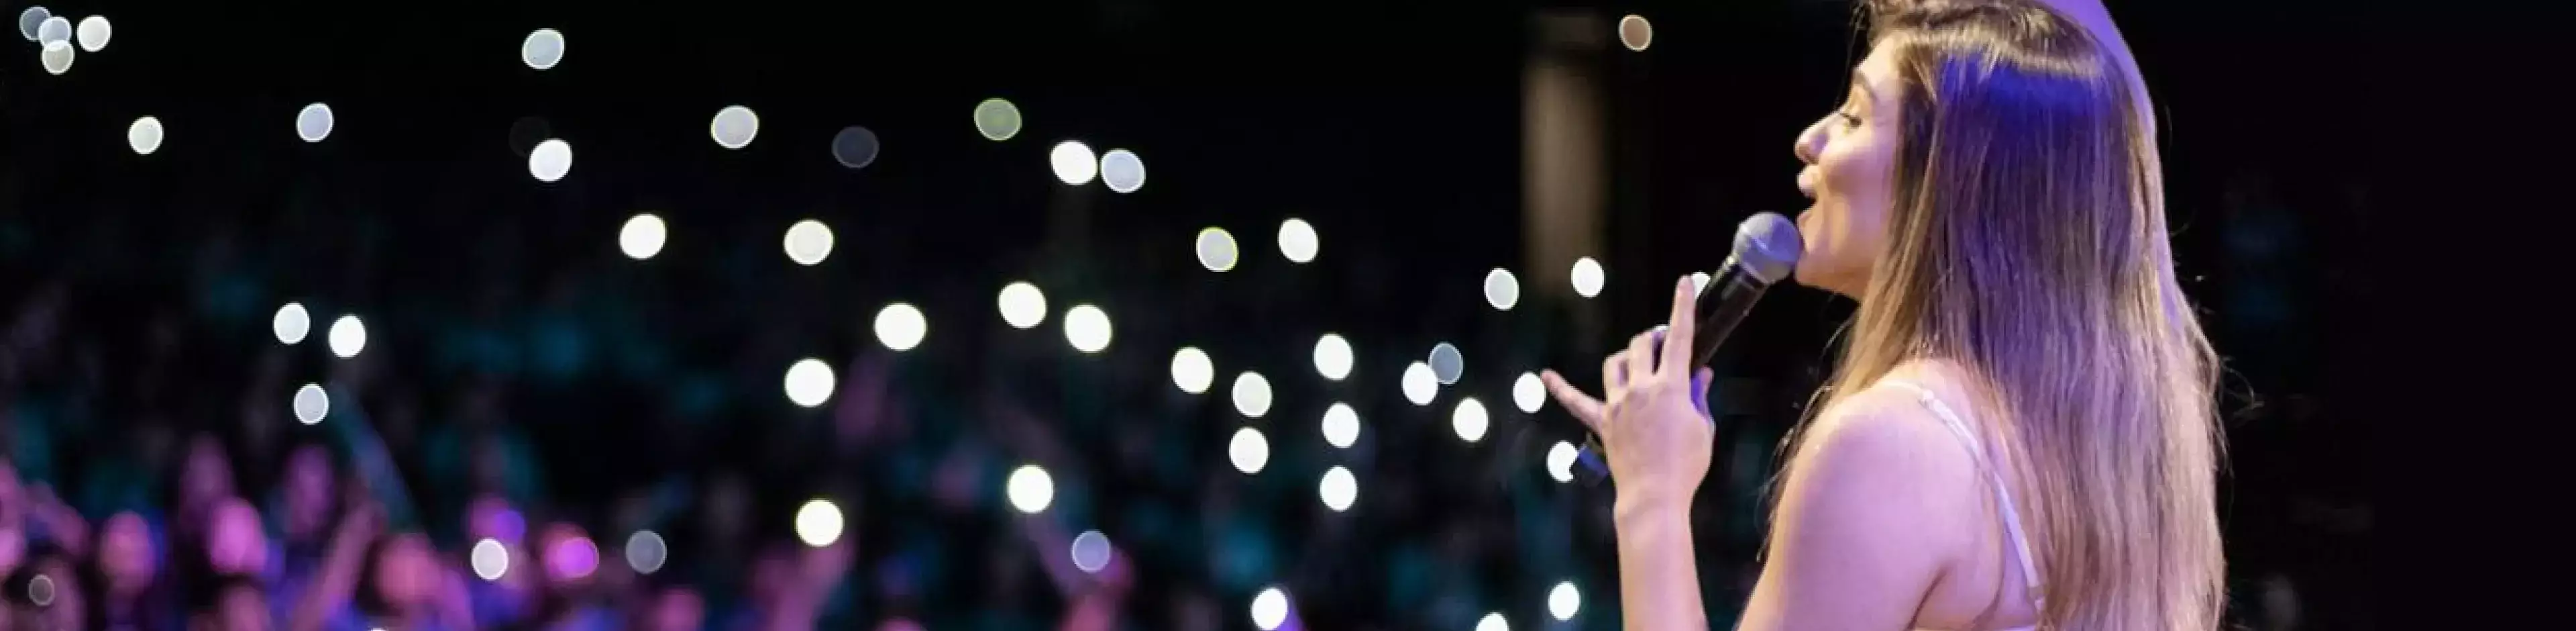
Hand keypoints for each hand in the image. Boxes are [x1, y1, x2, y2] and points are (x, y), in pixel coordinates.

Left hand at [1542, 276, 1715, 515]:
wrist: (1655, 496)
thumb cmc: (1687, 465)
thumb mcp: (1704, 427)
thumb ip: (1699, 396)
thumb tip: (1703, 374)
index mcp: (1671, 387)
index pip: (1680, 338)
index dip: (1682, 308)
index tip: (1684, 284)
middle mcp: (1641, 389)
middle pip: (1641, 345)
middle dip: (1653, 338)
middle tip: (1664, 343)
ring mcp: (1618, 405)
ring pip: (1614, 364)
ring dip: (1626, 357)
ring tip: (1638, 362)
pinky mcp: (1602, 422)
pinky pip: (1577, 401)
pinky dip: (1562, 388)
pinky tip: (1545, 376)